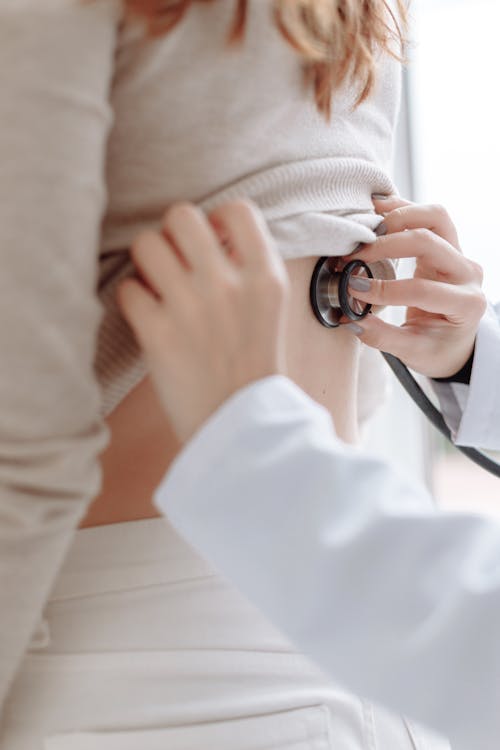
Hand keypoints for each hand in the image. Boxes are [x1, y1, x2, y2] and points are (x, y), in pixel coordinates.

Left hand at [117, 200, 288, 442]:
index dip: (218, 219)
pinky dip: (133, 298)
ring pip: (146, 244)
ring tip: (156, 283)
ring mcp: (191, 308)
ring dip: (147, 261)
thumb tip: (212, 236)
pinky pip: (127, 288)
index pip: (238, 209)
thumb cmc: (254, 368)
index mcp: (265, 278)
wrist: (240, 426)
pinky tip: (147, 315)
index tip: (212, 241)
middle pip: (182, 215)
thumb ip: (249, 270)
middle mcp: (228, 285)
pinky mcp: (158, 335)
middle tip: (176, 259)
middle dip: (173, 233)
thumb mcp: (270, 311)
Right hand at [345, 197, 486, 377]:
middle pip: (429, 241)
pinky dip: (402, 209)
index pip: (423, 289)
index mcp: (466, 304)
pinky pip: (430, 216)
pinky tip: (377, 211)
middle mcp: (467, 274)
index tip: (354, 290)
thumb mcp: (413, 352)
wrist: (454, 342)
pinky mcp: (447, 244)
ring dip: (399, 215)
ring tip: (366, 225)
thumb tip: (351, 320)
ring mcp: (459, 254)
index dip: (385, 290)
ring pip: (436, 217)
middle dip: (386, 245)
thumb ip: (382, 337)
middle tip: (354, 257)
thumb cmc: (436, 349)